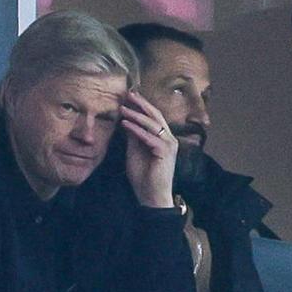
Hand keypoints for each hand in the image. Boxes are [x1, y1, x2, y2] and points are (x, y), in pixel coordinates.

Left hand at [119, 91, 177, 208]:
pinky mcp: (165, 152)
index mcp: (163, 138)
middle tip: (128, 94)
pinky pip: (149, 137)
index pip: (153, 117)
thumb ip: (133, 137)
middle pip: (155, 116)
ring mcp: (169, 145)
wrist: (151, 197)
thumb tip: (126, 121)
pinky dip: (136, 130)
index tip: (128, 97)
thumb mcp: (134, 152)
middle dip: (141, 104)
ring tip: (123, 107)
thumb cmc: (143, 177)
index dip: (141, 106)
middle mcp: (169, 139)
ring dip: (136, 115)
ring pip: (152, 124)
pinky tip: (125, 124)